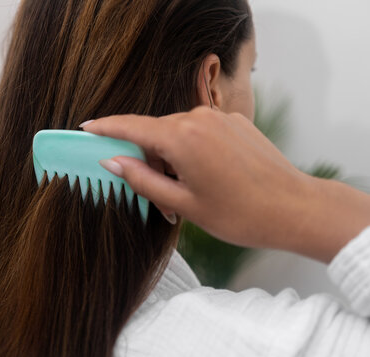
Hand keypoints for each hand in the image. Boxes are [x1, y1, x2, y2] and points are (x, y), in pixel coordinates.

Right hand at [81, 107, 369, 262]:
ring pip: (177, 134)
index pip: (131, 126)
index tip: (86, 128)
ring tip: (186, 196)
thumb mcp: (183, 203)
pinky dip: (191, 153)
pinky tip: (205, 179)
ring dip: (172, 160)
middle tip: (158, 199)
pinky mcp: (234, 123)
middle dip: (148, 161)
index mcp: (182, 138)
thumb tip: (112, 162)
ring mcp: (219, 118)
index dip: (105, 128)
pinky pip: (199, 133)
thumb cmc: (240, 214)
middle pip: (155, 133)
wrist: (295, 208)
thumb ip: (142, 179)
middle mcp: (199, 119)